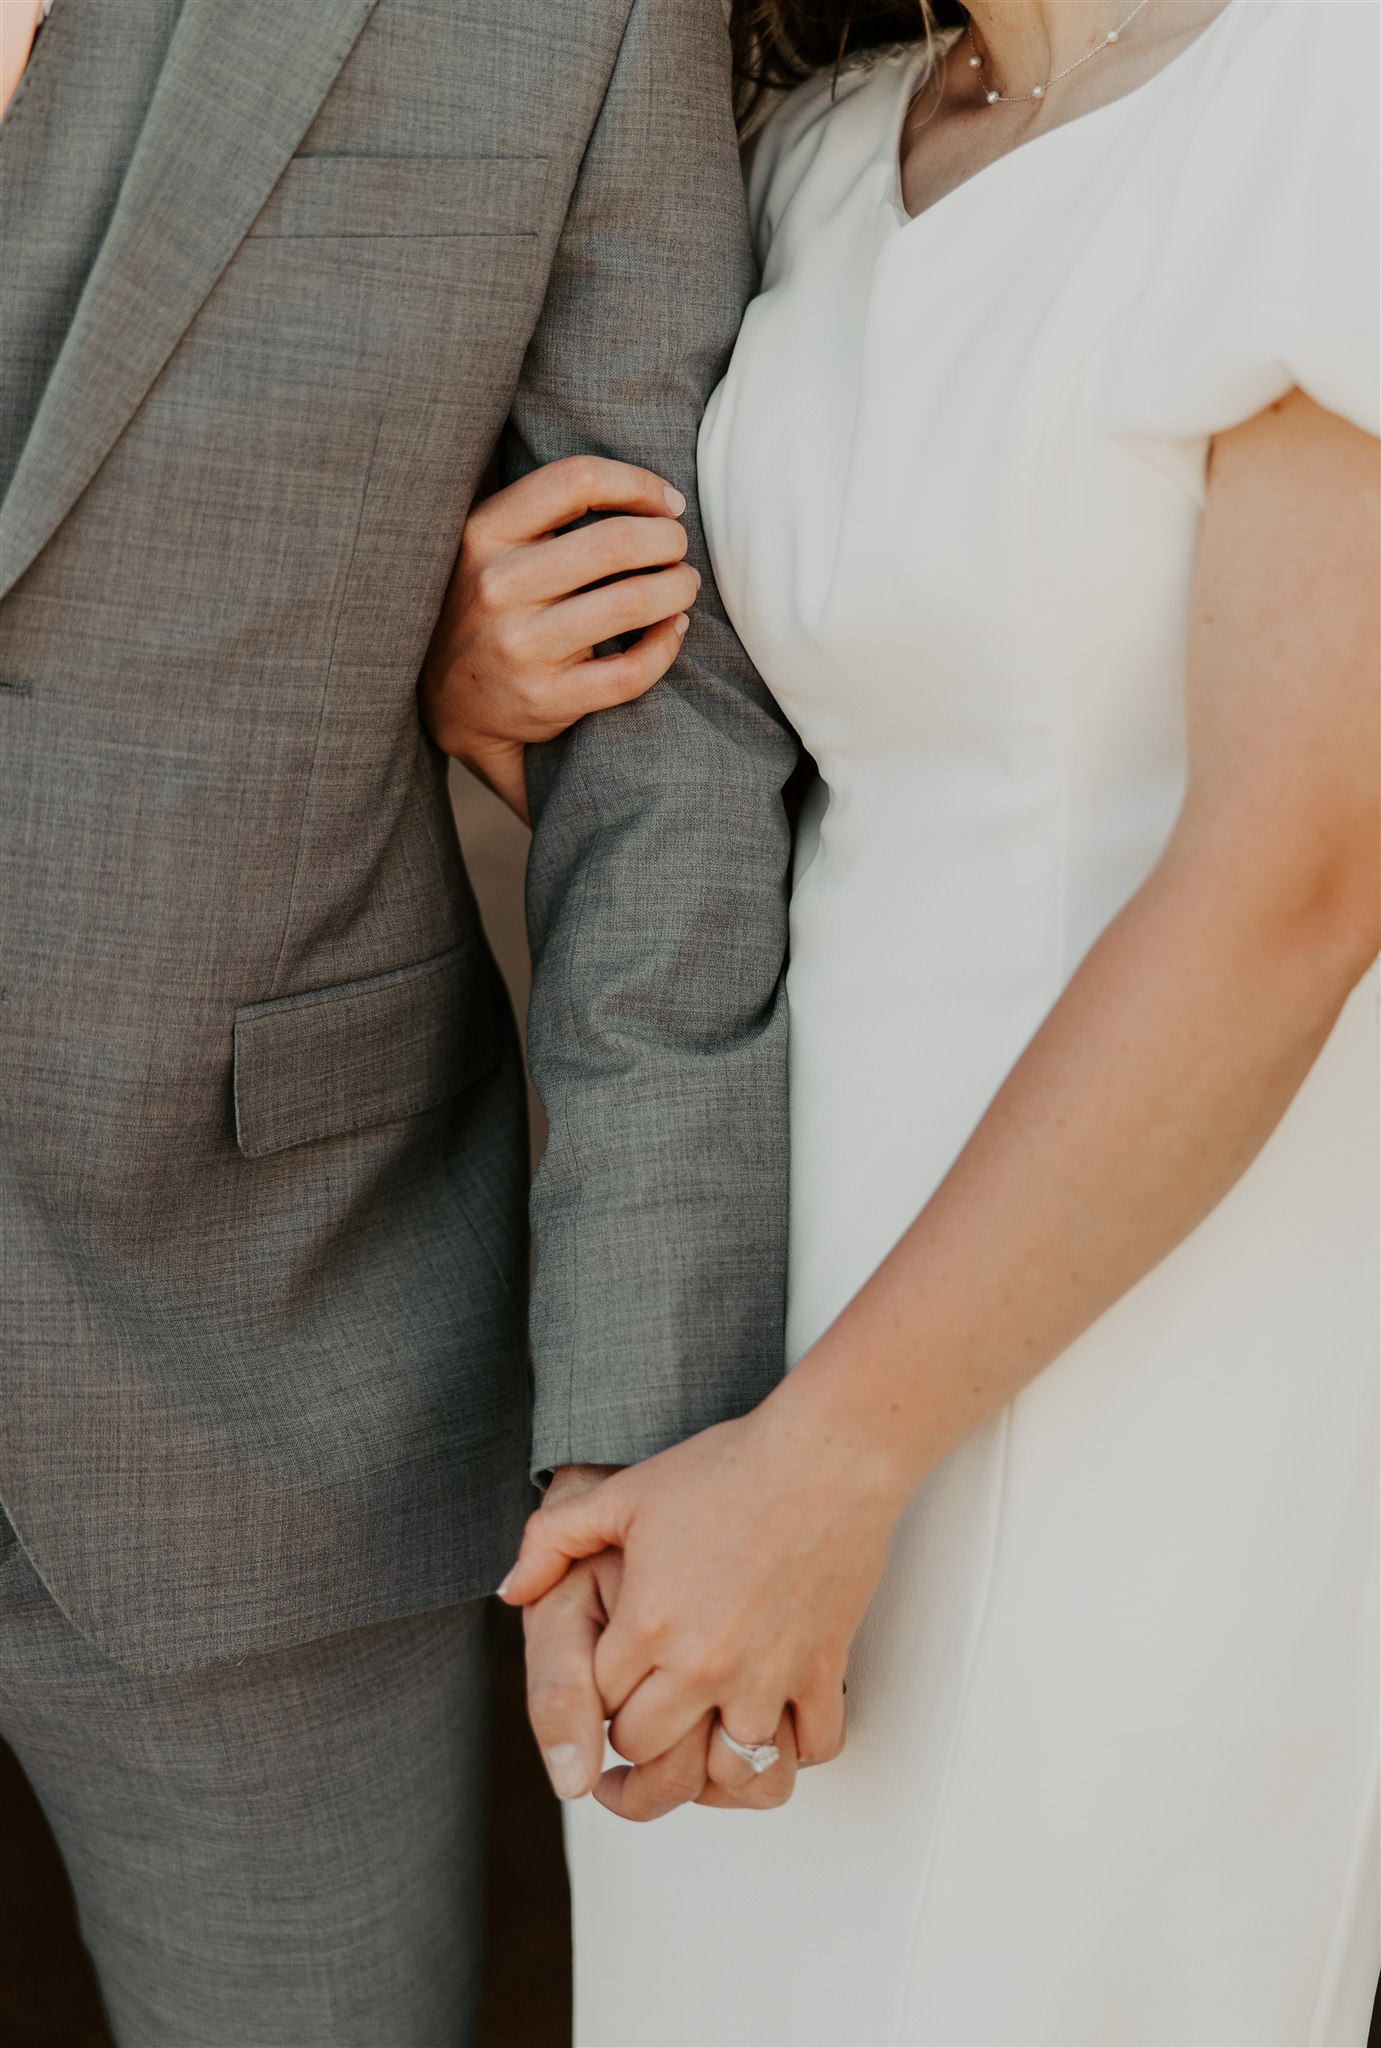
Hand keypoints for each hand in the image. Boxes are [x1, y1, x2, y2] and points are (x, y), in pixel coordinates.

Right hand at [419, 456, 700, 820]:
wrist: (448, 700)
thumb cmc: (489, 607)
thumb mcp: (492, 546)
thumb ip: (547, 513)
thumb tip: (657, 498)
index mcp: (485, 532)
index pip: (576, 481)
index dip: (637, 483)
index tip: (667, 502)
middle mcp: (498, 585)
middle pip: (615, 542)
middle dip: (668, 539)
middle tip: (678, 547)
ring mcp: (521, 646)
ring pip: (632, 603)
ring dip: (678, 587)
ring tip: (683, 585)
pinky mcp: (546, 698)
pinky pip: (632, 670)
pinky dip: (667, 644)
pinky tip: (671, 629)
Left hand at [502, 1407, 893, 1795]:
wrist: (823, 1453)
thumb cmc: (728, 1467)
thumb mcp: (623, 1493)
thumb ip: (553, 1540)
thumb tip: (511, 1591)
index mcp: (649, 1621)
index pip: (600, 1705)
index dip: (599, 1699)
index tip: (608, 1690)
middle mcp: (704, 1662)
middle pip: (652, 1750)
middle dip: (641, 1742)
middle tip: (644, 1728)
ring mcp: (767, 1672)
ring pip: (731, 1770)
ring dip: (713, 1767)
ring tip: (701, 1752)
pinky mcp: (822, 1668)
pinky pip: (813, 1747)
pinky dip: (795, 1752)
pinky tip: (776, 1730)